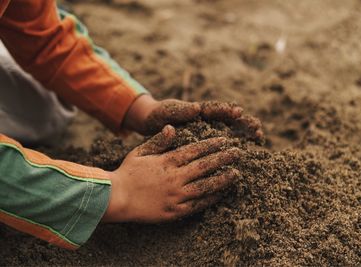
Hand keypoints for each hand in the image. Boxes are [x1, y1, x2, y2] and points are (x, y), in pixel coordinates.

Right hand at [103, 125, 241, 222]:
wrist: (116, 198)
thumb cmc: (127, 173)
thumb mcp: (140, 152)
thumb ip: (158, 141)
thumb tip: (173, 127)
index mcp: (167, 161)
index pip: (195, 151)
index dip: (212, 145)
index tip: (224, 141)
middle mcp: (175, 177)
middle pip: (204, 166)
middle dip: (223, 158)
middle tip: (238, 153)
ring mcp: (176, 195)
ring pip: (205, 185)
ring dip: (223, 179)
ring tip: (236, 173)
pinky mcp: (175, 211)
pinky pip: (198, 204)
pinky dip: (211, 198)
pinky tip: (222, 193)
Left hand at [123, 95, 262, 137]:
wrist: (151, 124)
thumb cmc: (158, 116)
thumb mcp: (166, 112)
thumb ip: (179, 111)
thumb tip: (195, 107)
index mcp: (198, 110)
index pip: (215, 109)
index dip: (227, 111)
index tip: (238, 112)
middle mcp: (207, 118)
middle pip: (229, 119)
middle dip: (243, 122)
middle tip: (257, 127)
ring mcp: (209, 129)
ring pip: (231, 129)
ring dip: (245, 132)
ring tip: (260, 136)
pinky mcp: (207, 140)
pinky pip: (224, 142)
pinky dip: (236, 144)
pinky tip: (248, 149)